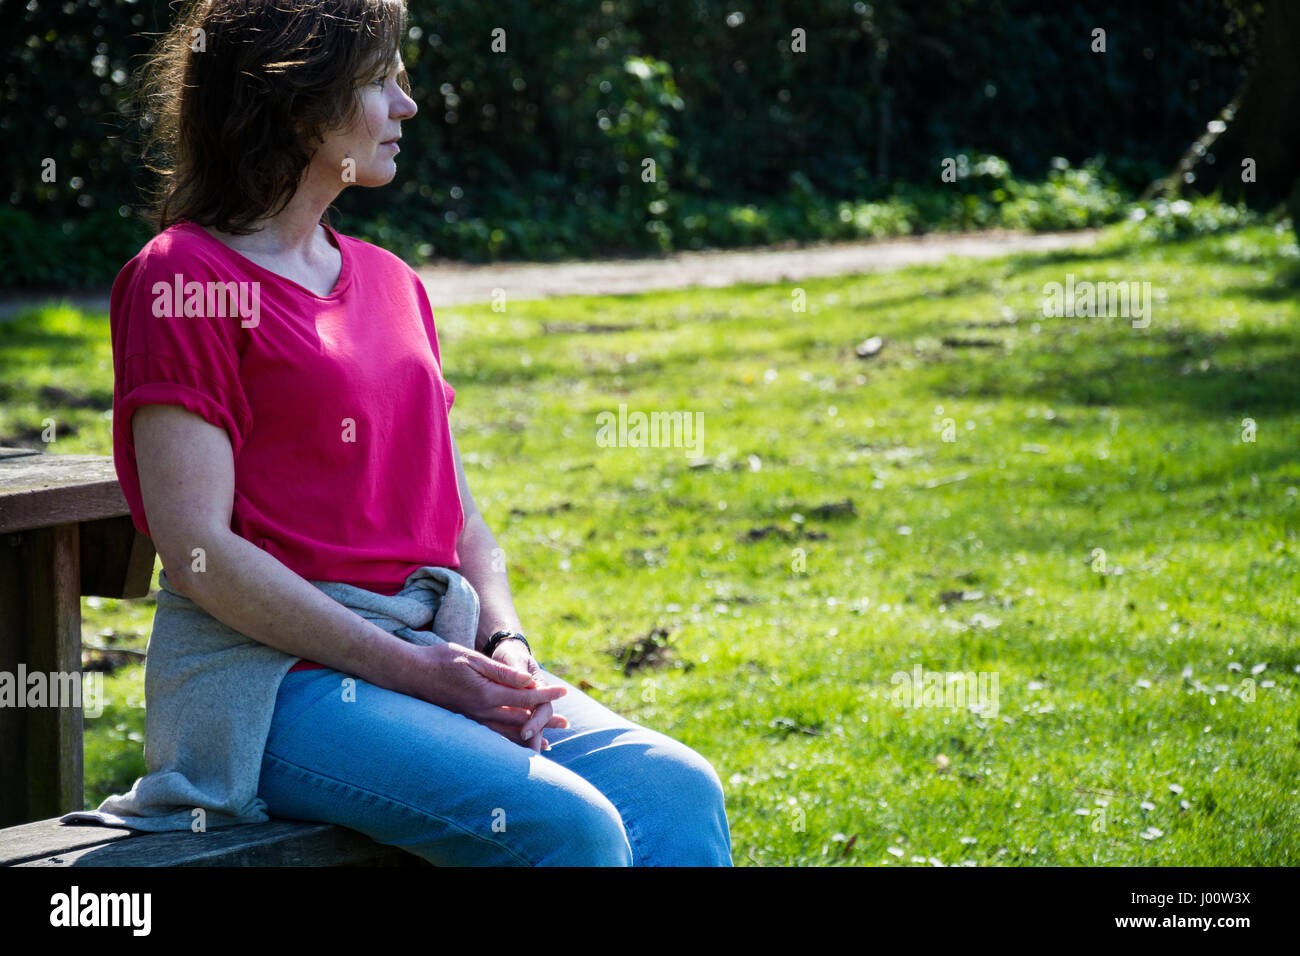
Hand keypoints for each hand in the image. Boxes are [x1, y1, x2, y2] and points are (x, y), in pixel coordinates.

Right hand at [405, 642, 566, 749]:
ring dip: (529, 737)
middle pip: (520, 719)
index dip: (545, 694)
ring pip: (507, 733)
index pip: (524, 696)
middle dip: (544, 721)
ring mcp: (472, 719)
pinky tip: (516, 744)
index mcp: (486, 693)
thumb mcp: (473, 659)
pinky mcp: (464, 722)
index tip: (564, 693)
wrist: (409, 674)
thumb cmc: (439, 660)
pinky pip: (491, 736)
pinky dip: (508, 742)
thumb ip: (501, 672)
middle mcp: (481, 711)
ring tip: (548, 744)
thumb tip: (527, 679)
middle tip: (566, 724)